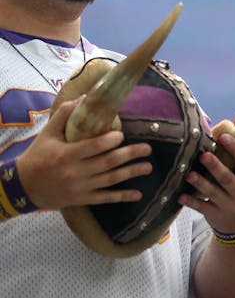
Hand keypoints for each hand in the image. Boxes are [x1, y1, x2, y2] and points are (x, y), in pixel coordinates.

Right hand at [15, 95, 152, 209]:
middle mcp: (74, 172)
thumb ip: (64, 114)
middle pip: (107, 163)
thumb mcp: (48, 133)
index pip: (93, 146)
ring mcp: (79, 187)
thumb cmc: (38, 155)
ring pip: (110, 180)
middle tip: (147, 149)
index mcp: (66, 154)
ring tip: (148, 167)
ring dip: (131, 173)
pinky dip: (122, 197)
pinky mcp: (81, 199)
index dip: (110, 140)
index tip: (122, 135)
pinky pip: (104, 198)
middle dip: (129, 155)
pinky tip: (137, 194)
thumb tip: (85, 97)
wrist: (23, 186)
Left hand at [179, 125, 234, 237]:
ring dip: (200, 183)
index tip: (224, 137)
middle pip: (228, 179)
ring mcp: (229, 206)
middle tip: (203, 154)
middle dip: (216, 167)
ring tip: (189, 174)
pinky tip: (180, 195)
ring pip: (213, 193)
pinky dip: (191, 201)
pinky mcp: (216, 216)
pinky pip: (202, 207)